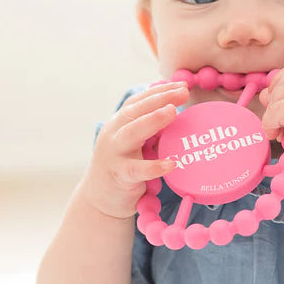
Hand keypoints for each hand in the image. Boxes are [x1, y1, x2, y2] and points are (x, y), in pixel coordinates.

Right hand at [79, 82, 189, 217]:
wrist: (100, 198)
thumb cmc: (125, 166)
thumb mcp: (137, 143)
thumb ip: (152, 128)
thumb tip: (177, 110)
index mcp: (120, 123)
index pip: (139, 101)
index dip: (159, 91)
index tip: (181, 85)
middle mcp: (114, 134)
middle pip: (136, 111)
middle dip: (160, 99)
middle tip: (183, 92)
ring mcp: (114, 154)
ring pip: (132, 133)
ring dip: (153, 120)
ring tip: (173, 113)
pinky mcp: (119, 175)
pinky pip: (137, 169)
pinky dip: (154, 166)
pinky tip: (172, 164)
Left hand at [258, 63, 283, 177]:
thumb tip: (264, 94)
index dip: (281, 82)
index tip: (276, 102)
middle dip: (274, 98)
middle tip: (275, 121)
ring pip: (280, 92)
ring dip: (272, 113)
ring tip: (277, 132)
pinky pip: (277, 109)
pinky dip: (270, 122)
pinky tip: (275, 136)